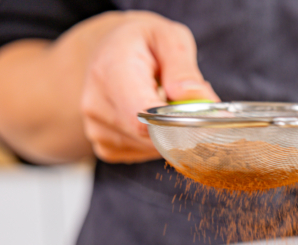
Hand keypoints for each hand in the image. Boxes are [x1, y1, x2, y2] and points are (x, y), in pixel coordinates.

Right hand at [80, 11, 218, 162]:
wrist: (108, 51)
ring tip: (163, 103)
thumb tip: (197, 97)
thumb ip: (184, 69)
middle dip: (180, 126)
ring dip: (169, 133)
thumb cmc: (142, 42)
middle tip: (186, 101)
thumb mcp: (169, 38)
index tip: (200, 117)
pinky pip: (143, 154)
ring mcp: (97, 130)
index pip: (143, 117)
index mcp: (111, 71)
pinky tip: (151, 118)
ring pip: (152, 149)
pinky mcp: (105, 147)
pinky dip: (157, 141)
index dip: (176, 124)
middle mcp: (97, 105)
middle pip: (152, 137)